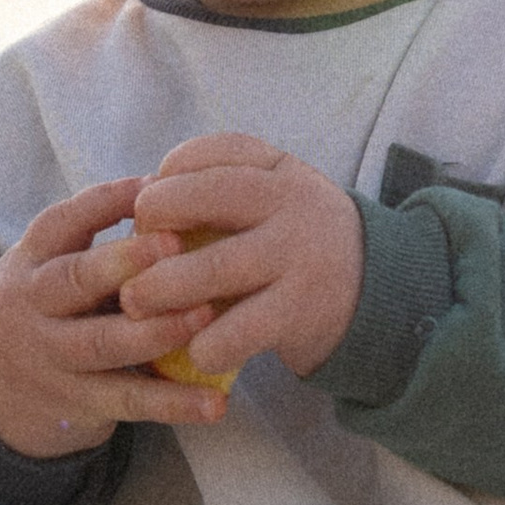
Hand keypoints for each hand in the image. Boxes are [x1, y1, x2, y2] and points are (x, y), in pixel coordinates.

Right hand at [0, 176, 236, 458]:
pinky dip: (174, 403)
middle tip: (177, 243)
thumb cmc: (49, 312)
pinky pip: (129, 401)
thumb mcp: (48, 268)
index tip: (153, 184)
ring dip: (158, 329)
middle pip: (74, 280)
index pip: (60, 223)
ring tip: (207, 315)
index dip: (105, 202)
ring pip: (105, 343)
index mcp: (28, 263)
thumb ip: (92, 239)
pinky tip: (214, 403)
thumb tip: (171, 189)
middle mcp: (32, 308)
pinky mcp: (78, 403)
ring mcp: (52, 359)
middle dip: (124, 261)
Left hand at [124, 135, 365, 382]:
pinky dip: (207, 344)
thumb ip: (222, 185)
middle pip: (206, 199)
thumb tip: (144, 195)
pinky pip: (239, 330)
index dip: (167, 177)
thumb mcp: (277, 194)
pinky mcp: (299, 311)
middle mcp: (291, 203)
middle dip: (153, 223)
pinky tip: (194, 350)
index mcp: (278, 169)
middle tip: (124, 254)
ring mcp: (297, 257)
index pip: (212, 154)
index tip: (143, 206)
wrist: (379, 294)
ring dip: (163, 289)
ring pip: (213, 267)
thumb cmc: (299, 242)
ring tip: (136, 303)